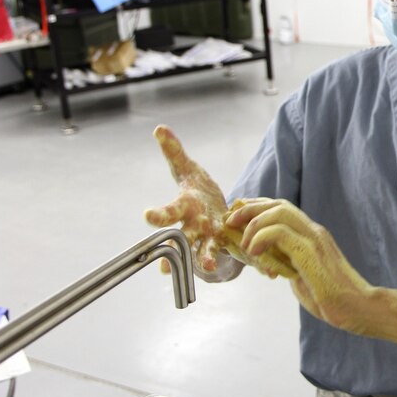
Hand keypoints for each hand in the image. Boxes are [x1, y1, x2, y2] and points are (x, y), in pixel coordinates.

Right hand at [144, 125, 242, 281]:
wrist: (214, 207)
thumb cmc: (195, 189)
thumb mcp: (186, 168)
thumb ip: (174, 151)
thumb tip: (159, 128)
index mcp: (183, 207)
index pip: (167, 212)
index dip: (157, 214)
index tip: (148, 216)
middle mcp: (193, 225)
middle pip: (181, 238)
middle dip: (175, 249)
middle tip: (164, 268)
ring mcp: (210, 236)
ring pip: (203, 250)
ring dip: (204, 258)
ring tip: (207, 266)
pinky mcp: (228, 240)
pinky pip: (232, 251)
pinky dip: (240, 259)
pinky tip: (248, 267)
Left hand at [226, 199, 373, 330]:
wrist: (359, 309)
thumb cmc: (333, 299)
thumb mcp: (302, 278)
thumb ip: (288, 266)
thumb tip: (268, 264)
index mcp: (312, 235)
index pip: (281, 208)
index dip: (256, 208)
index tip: (237, 217)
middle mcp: (314, 231)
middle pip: (277, 204)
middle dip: (249, 209)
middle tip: (230, 221)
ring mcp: (314, 240)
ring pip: (279, 212)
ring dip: (253, 223)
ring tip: (243, 242)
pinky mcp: (311, 253)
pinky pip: (280, 233)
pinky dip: (261, 238)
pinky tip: (254, 252)